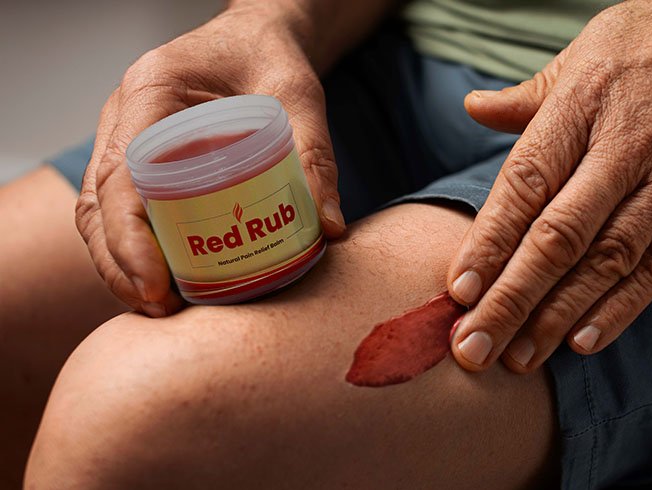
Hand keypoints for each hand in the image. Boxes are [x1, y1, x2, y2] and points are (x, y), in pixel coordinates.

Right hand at [76, 7, 346, 316]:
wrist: (256, 36)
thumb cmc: (271, 55)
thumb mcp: (299, 96)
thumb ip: (315, 156)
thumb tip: (328, 228)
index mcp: (152, 91)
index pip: (120, 174)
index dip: (128, 237)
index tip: (155, 283)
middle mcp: (125, 115)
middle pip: (99, 202)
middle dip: (119, 263)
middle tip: (160, 307)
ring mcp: (125, 136)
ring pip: (101, 210)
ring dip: (120, 262)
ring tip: (160, 305)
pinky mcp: (139, 157)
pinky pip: (122, 207)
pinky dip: (134, 247)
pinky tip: (164, 279)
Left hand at [446, 0, 651, 371]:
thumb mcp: (591, 48)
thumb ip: (532, 94)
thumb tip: (474, 108)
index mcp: (583, 105)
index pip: (525, 183)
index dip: (490, 240)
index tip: (458, 289)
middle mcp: (624, 148)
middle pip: (559, 236)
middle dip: (511, 298)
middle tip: (472, 346)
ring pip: (606, 261)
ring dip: (558, 315)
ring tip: (518, 357)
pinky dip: (623, 306)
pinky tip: (584, 341)